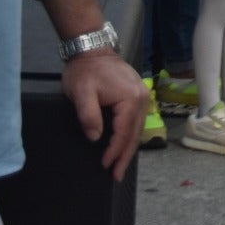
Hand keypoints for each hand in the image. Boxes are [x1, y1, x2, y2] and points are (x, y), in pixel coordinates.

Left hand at [61, 50, 145, 181]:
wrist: (91, 48)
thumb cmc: (85, 70)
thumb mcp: (81, 93)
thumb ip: (89, 116)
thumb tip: (95, 137)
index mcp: (130, 98)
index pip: (123, 132)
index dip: (114, 151)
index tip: (105, 166)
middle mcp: (142, 98)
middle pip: (134, 133)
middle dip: (125, 156)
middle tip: (116, 175)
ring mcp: (142, 95)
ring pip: (137, 128)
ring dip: (129, 147)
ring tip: (120, 165)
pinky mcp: (138, 94)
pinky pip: (136, 120)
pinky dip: (130, 135)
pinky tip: (124, 145)